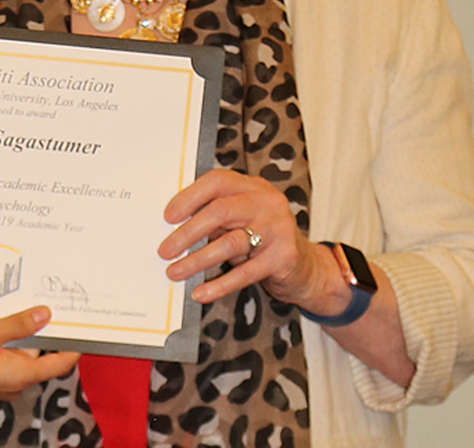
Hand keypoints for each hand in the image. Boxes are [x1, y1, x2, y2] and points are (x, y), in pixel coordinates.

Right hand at [0, 306, 79, 401]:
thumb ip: (16, 325)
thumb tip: (45, 316)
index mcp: (18, 375)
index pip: (60, 363)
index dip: (73, 343)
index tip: (82, 323)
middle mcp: (13, 383)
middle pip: (40, 355)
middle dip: (39, 329)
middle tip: (38, 300)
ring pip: (21, 353)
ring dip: (17, 332)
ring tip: (5, 308)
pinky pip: (5, 356)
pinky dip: (3, 339)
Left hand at [156, 169, 333, 307]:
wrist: (308, 269)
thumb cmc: (264, 240)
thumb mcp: (242, 220)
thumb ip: (216, 218)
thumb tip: (175, 227)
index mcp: (254, 187)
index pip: (217, 182)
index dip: (189, 197)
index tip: (168, 216)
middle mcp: (268, 203)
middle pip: (220, 211)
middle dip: (187, 233)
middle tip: (165, 250)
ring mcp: (278, 230)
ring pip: (230, 243)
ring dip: (197, 260)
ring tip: (175, 272)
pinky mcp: (283, 259)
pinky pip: (245, 274)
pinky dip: (219, 285)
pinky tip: (201, 293)